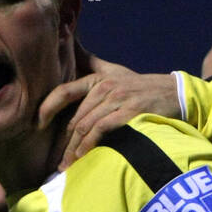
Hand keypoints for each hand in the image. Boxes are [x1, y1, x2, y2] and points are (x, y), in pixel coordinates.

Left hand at [38, 51, 180, 169]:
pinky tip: (84, 158)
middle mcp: (105, 86)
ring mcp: (117, 99)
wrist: (174, 95)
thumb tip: (69, 44)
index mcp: (98, 78)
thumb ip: (92, 64)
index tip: (37, 125)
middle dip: (63, 143)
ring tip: (68, 167)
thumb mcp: (115, 72)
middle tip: (56, 162)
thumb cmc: (141, 87)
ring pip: (86, 126)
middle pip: (75, 117)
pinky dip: (89, 146)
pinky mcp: (128, 112)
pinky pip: (101, 130)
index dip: (47, 108)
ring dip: (74, 150)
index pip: (64, 91)